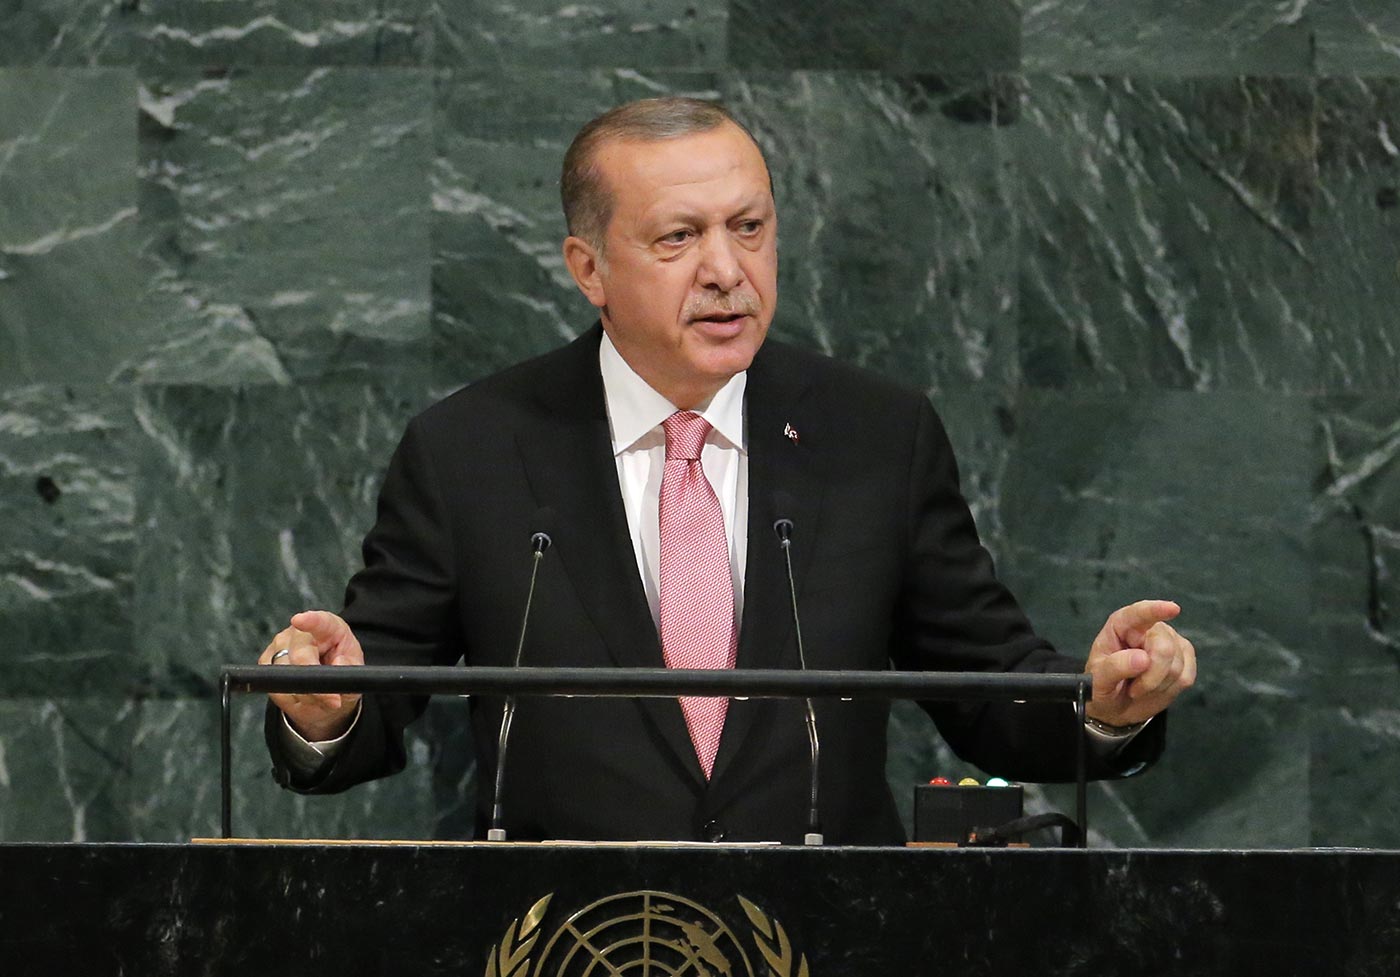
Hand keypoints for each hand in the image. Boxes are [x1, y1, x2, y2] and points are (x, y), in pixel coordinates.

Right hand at [258, 610, 363, 741]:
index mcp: (328, 627)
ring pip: (286, 674)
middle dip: (314, 680)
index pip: (320, 621)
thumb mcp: (356, 672)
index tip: (299, 620)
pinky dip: (291, 698)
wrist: (326, 690)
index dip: (310, 620)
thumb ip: (351, 668)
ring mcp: (280, 645)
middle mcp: (301, 632)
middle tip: (332, 700)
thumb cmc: (342, 671)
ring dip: (305, 694)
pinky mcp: (266, 662)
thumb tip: (338, 663)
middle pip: (299, 655)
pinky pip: (275, 687)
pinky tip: (304, 697)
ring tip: (320, 697)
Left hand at [1084, 599, 1196, 727]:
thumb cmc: (1102, 686)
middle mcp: (1148, 628)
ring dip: (1157, 686)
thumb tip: (1143, 658)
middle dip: (1151, 676)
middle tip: (1133, 689)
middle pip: (1164, 648)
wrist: (1116, 703)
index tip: (1173, 609)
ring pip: (1176, 666)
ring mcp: (1170, 641)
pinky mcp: (1185, 658)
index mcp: (1121, 625)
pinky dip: (1169, 690)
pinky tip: (1154, 689)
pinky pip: (1185, 677)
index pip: (1139, 613)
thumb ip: (1115, 667)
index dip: (1156, 610)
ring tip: (1139, 687)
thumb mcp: (1097, 680)